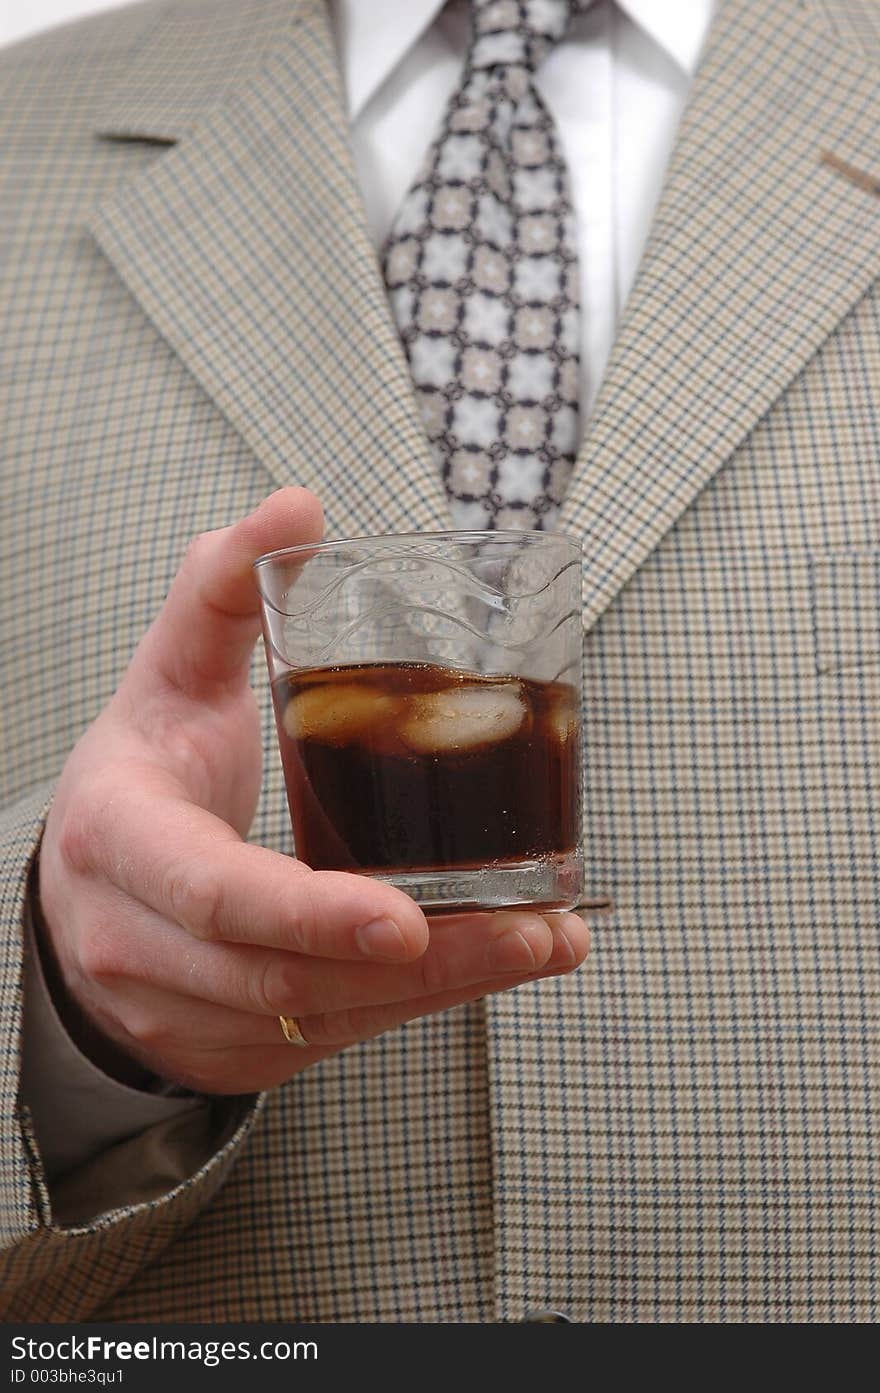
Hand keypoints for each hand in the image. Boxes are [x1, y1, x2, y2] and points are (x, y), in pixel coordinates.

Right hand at [37, 488, 589, 1093]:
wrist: (87, 892)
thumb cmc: (141, 780)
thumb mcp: (166, 679)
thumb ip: (221, 591)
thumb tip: (296, 505)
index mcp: (122, 845)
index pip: (216, 894)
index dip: (311, 913)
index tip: (406, 917)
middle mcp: (140, 945)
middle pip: (288, 976)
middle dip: (424, 963)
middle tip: (536, 929)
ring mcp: (179, 1012)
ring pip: (322, 1020)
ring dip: (443, 990)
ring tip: (544, 943)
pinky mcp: (227, 1048)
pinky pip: (329, 1038)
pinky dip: (413, 1006)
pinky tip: (487, 963)